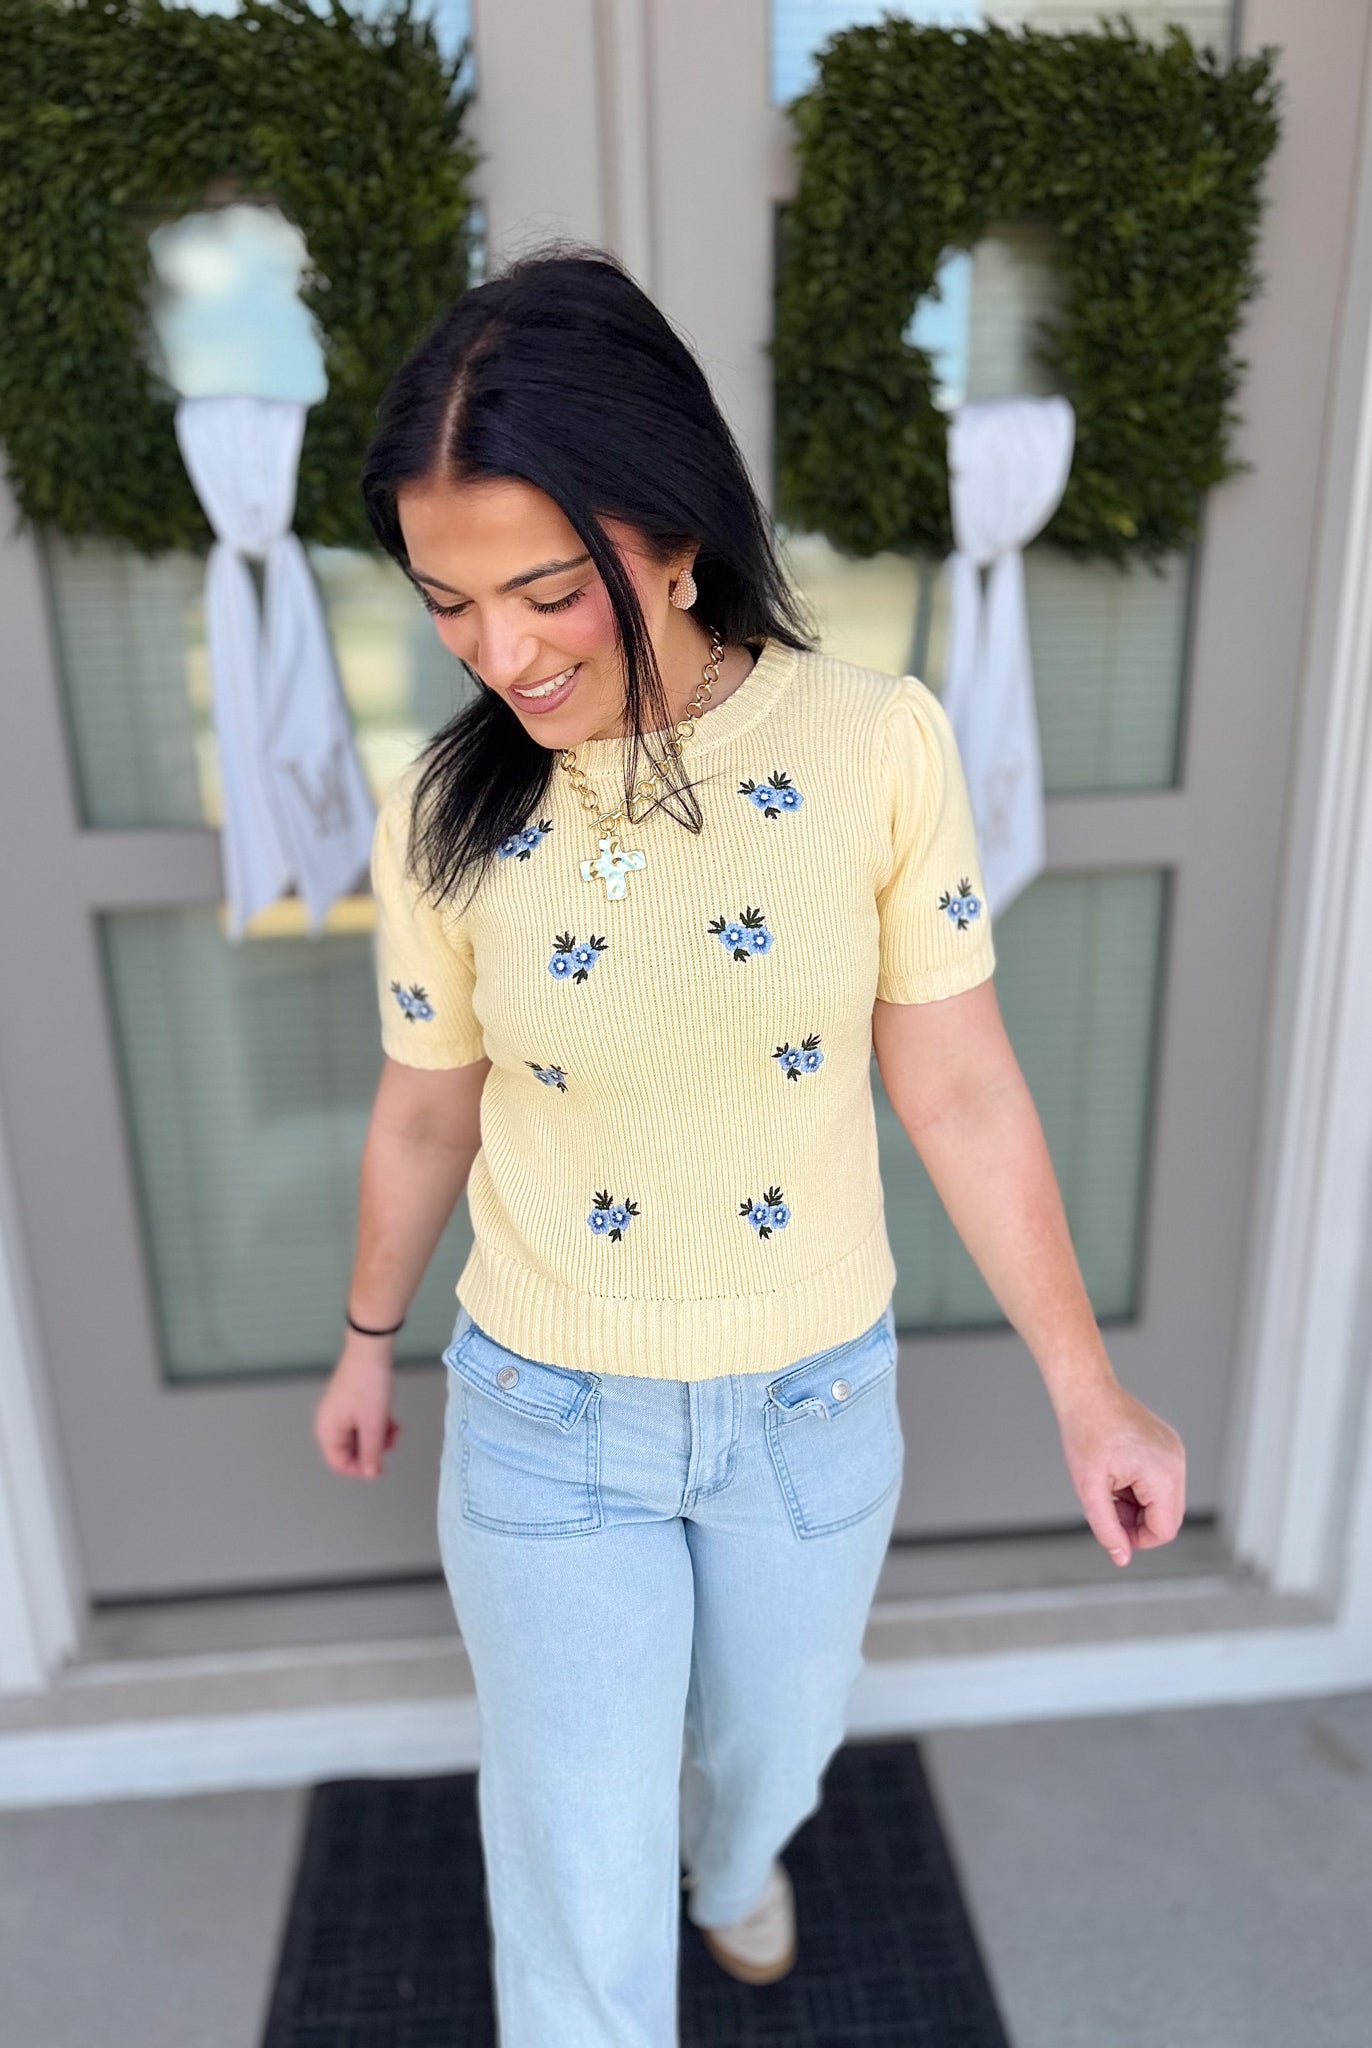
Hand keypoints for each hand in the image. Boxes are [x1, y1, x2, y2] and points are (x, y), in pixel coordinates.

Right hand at [314, 1340, 400, 1479]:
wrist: (370, 1350)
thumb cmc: (368, 1386)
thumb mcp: (373, 1424)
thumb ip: (371, 1452)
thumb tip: (370, 1474)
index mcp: (328, 1431)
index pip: (339, 1463)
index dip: (359, 1469)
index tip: (379, 1467)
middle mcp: (329, 1423)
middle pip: (349, 1450)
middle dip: (371, 1450)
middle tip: (390, 1444)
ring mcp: (340, 1412)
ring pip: (358, 1436)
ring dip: (377, 1438)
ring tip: (394, 1431)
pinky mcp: (351, 1402)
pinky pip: (362, 1423)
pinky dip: (376, 1425)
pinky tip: (392, 1422)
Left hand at [1055, 1376, 1185, 1567]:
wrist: (1087, 1393)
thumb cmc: (1085, 1434)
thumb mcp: (1089, 1489)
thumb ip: (1107, 1528)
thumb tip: (1122, 1558)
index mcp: (1163, 1474)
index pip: (1165, 1530)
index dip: (1137, 1539)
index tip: (1112, 1530)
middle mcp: (1177, 1463)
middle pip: (1168, 1517)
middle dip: (1137, 1521)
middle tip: (1106, 1506)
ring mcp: (1175, 1452)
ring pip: (1164, 1500)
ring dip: (1137, 1504)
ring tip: (1109, 1486)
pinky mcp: (1169, 1446)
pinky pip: (1162, 1481)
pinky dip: (1141, 1487)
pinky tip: (1117, 1473)